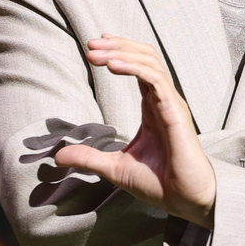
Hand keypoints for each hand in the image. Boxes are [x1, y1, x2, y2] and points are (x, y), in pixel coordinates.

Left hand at [54, 36, 216, 225]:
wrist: (185, 200)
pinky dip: (133, 67)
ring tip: (97, 52)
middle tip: (90, 44)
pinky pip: (155, 80)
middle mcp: (164, 101)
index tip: (93, 49)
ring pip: (151, 62)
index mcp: (153, 108)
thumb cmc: (160, 184)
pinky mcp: (175, 112)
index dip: (118, 53)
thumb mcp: (114, 168)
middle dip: (117, 46)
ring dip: (122, 52)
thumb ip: (89, 157)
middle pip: (145, 57)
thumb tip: (59, 156)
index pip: (139, 69)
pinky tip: (112, 65)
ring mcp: (171, 105)